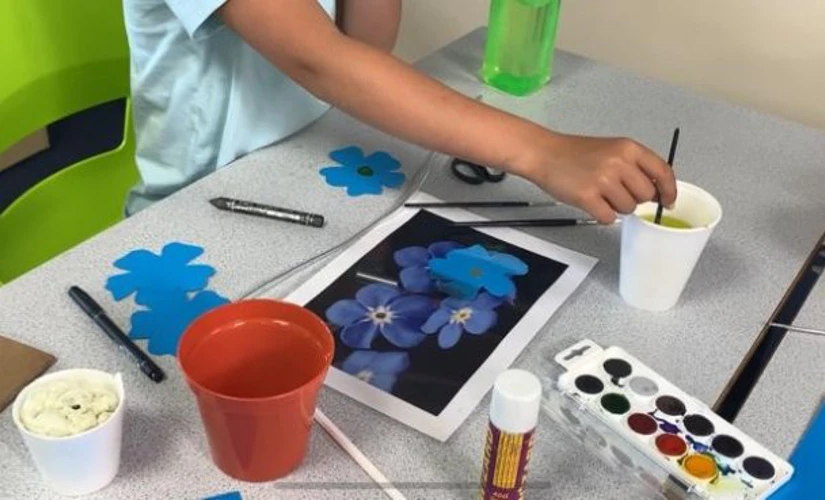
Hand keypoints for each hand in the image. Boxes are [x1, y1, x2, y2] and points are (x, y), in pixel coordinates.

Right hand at [521, 133, 676, 223]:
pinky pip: (608, 218)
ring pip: (628, 209)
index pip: (662, 172)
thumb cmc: (575, 153)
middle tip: (615, 191)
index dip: (668, 190)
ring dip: (616, 207)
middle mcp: (618, 162)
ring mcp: (603, 180)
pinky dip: (601, 215)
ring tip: (599, 193)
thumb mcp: (612, 149)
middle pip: (646, 195)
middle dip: (634, 198)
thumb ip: (635, 166)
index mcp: (628, 148)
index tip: (668, 201)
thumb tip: (656, 190)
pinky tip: (591, 202)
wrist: (544, 153)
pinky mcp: (587, 197)